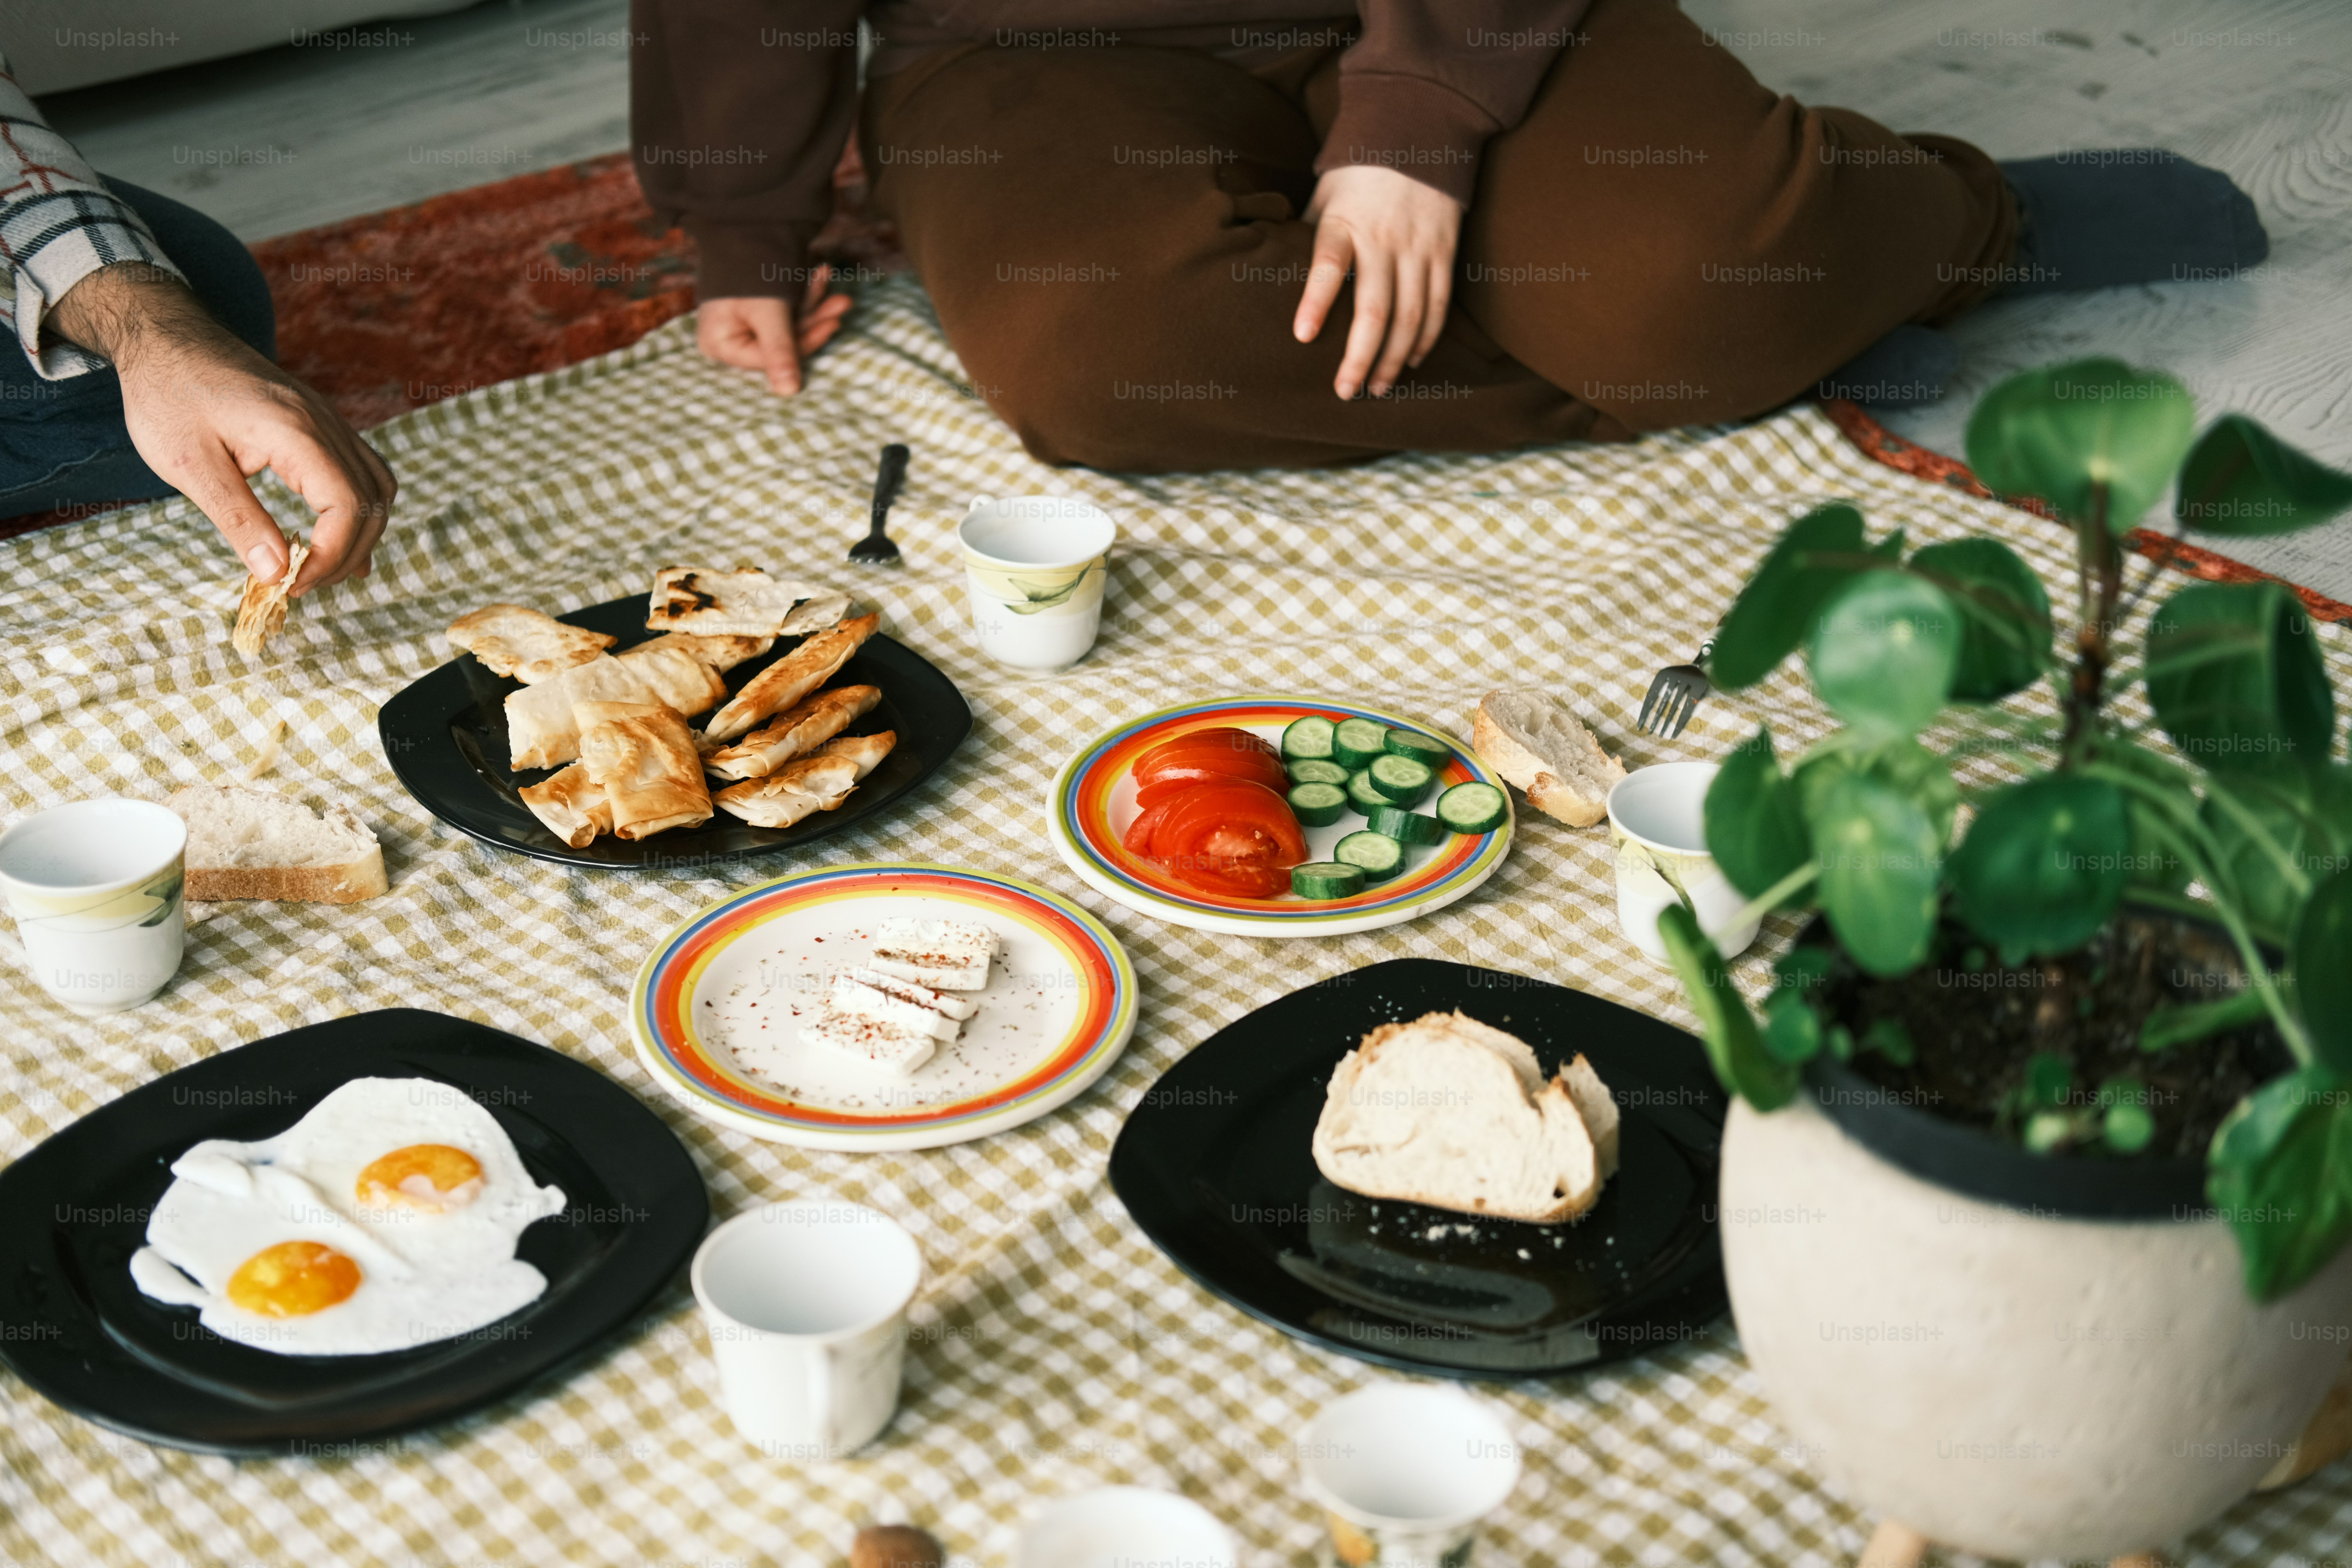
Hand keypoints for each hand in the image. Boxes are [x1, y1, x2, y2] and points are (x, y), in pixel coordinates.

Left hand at [50, 263, 393, 594]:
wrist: (166, 337)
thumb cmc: (167, 395)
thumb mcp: (188, 464)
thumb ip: (238, 519)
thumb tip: (275, 573)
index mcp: (297, 433)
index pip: (348, 509)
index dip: (329, 558)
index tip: (290, 586)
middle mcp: (326, 424)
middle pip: (372, 504)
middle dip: (344, 556)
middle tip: (299, 585)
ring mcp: (330, 421)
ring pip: (378, 489)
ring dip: (359, 535)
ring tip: (321, 568)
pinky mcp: (322, 423)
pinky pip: (365, 471)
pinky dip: (360, 509)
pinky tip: (335, 533)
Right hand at [695, 264, 853, 395]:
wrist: (737, 221)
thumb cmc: (745, 267)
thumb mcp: (766, 311)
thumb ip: (779, 350)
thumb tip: (789, 393)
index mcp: (720, 345)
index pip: (769, 358)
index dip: (804, 343)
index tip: (833, 325)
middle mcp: (731, 339)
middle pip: (783, 342)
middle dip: (814, 318)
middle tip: (843, 302)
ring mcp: (745, 325)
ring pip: (789, 324)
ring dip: (814, 303)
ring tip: (828, 277)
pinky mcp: (758, 311)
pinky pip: (787, 310)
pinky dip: (805, 293)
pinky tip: (820, 274)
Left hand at [1293, 164, 1462, 399]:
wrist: (1421, 125)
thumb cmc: (1359, 167)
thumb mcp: (1325, 191)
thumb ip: (1308, 231)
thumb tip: (1276, 267)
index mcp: (1344, 221)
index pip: (1328, 265)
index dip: (1316, 302)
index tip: (1302, 336)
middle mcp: (1383, 237)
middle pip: (1375, 308)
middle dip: (1360, 356)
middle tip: (1345, 391)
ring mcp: (1418, 246)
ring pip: (1410, 316)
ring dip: (1393, 359)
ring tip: (1377, 388)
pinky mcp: (1445, 250)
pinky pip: (1438, 304)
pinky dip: (1426, 337)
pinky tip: (1411, 361)